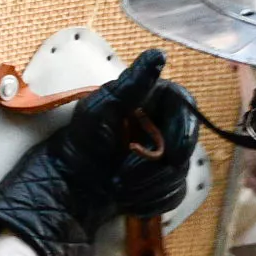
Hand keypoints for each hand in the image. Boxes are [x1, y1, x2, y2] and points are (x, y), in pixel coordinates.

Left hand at [0, 50, 194, 255]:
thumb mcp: (103, 108)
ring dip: (146, 187)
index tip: (166, 150)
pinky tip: (126, 200)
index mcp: (153, 102)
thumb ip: (134, 83)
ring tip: (117, 185)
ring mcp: (165, 157)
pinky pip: (173, 195)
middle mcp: (163, 127)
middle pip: (186, 147)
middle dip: (153, 168)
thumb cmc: (82, 141)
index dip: (181, 131)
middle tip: (122, 174)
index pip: (187, 108)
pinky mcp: (163, 185)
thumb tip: (157, 54)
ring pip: (178, 175)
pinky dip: (148, 201)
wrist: (69, 185)